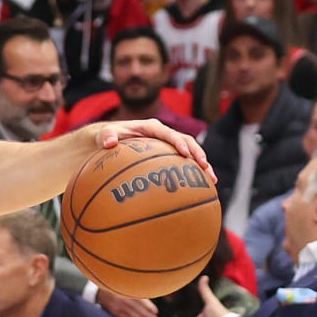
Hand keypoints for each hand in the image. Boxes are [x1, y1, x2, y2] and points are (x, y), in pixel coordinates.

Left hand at [92, 117, 213, 181]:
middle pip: (187, 141)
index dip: (178, 143)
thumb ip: (106, 136)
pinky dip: (194, 173)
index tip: (185, 154)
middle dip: (198, 154)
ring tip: (212, 180)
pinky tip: (203, 189)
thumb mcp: (104, 134)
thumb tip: (109, 143)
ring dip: (202, 164)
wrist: (109, 139)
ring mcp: (167, 144)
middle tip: (205, 168)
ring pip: (191, 152)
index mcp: (151, 127)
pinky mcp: (168, 154)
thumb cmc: (107, 136)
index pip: (169, 134)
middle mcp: (163, 134)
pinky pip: (184, 162)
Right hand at [95, 287, 157, 316]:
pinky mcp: (113, 310)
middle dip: (147, 316)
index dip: (149, 307)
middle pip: (137, 309)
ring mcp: (117, 305)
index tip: (156, 311)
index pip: (140, 300)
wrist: (101, 286)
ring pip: (131, 315)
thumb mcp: (128, 283)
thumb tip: (150, 296)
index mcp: (127, 289)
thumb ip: (138, 289)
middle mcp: (122, 298)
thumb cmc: (118, 284)